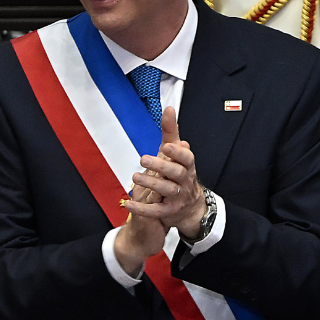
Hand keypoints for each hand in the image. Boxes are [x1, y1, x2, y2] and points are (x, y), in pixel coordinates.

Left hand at [126, 107, 205, 236]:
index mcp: (187, 166)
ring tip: (135, 177)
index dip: (178, 154)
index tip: (167, 146)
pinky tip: (129, 203)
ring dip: (151, 183)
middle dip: (162, 166)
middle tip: (144, 159)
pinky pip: (156, 211)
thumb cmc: (180, 174)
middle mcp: (184, 181)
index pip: (187, 159)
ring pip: (166, 190)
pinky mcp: (168, 212)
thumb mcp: (176, 153)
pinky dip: (143, 208)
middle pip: (176, 174)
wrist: (189, 207)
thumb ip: (171, 132)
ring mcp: (177, 197)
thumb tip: (169, 108)